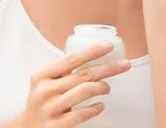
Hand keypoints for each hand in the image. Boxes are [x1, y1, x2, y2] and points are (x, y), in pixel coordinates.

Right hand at [15, 42, 130, 126]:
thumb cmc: (41, 102)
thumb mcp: (44, 82)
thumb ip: (62, 72)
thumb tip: (93, 56)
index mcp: (42, 76)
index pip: (72, 59)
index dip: (92, 51)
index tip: (108, 46)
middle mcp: (45, 90)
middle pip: (84, 74)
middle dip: (108, 68)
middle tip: (124, 65)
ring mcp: (51, 108)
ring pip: (86, 91)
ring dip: (103, 87)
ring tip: (108, 87)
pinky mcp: (57, 125)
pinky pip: (82, 113)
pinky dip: (95, 108)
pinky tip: (100, 105)